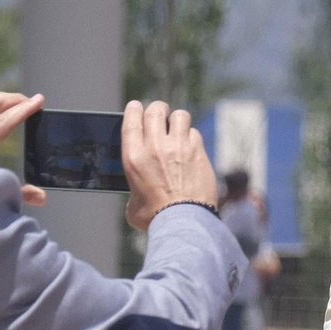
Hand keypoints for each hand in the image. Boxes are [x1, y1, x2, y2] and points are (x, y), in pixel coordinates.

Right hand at [121, 100, 218, 229]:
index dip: (135, 109)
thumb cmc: (155, 217)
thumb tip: (139, 193)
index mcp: (134, 156)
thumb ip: (135, 189)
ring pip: (179, 115)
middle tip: (160, 115)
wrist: (184, 222)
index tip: (137, 107)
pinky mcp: (198, 151)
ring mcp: (179, 146)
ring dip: (177, 120)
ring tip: (177, 130)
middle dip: (157, 109)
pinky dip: (192, 138)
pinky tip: (191, 148)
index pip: (132, 119)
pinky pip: (194, 133)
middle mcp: (155, 146)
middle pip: (155, 110)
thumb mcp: (133, 203)